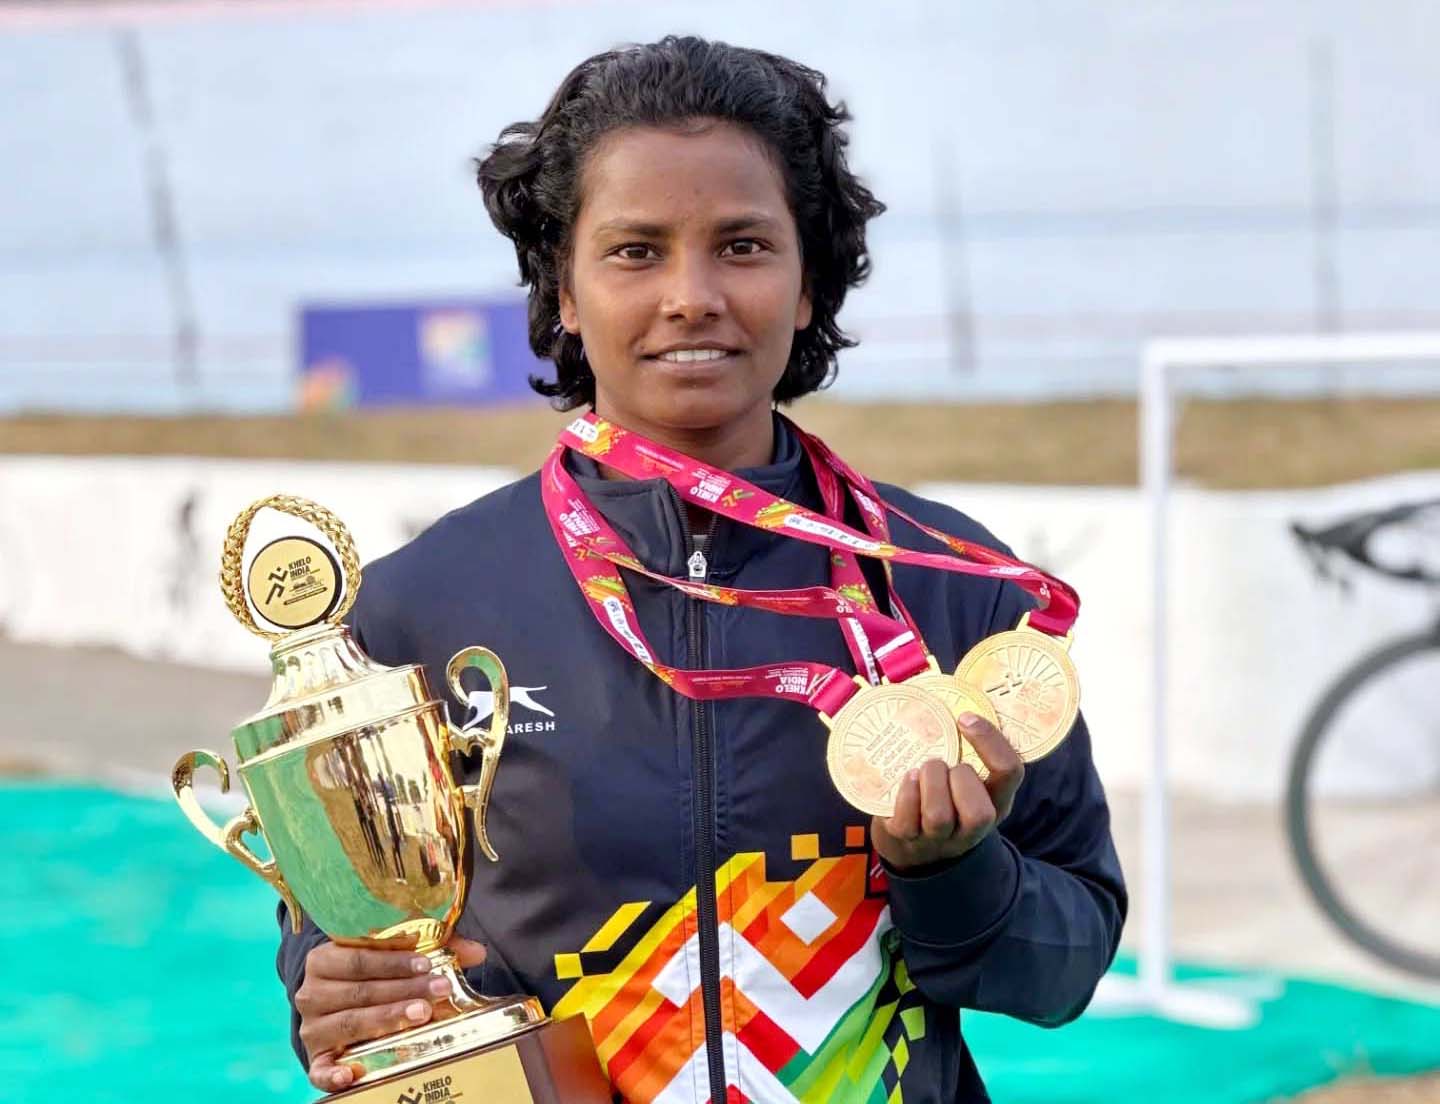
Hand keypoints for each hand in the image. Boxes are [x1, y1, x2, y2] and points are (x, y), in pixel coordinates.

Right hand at [297, 936, 486, 1092]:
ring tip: (422, 1013)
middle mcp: (312, 993)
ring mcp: (312, 1028)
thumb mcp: (393, 956)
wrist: (334, 1000)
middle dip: (403, 990)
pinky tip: (352, 1074)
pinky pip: (319, 1071)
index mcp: (324, 959)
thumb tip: (477, 952)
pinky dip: (333, 1075)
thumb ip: (433, 950)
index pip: (360, 958)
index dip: (394, 961)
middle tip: (437, 990)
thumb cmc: (370, 975)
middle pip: (361, 991)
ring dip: (387, 1019)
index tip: (426, 964)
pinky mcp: (316, 1059)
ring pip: (350, 1022)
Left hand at [871, 712, 1023, 871]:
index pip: (1010, 773)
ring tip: (922, 769)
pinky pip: (908, 818)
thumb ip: (970, 751)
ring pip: (939, 816)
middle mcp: (973, 828)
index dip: (990, 742)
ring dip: (929, 782)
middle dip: (959, 778)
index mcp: (996, 802)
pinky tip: (906, 778)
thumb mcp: (967, 779)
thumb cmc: (943, 794)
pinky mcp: (907, 839)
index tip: (965, 718)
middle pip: (980, 812)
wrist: (912, 843)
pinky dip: (905, 792)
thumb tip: (954, 696)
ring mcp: (940, 839)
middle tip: (944, 763)